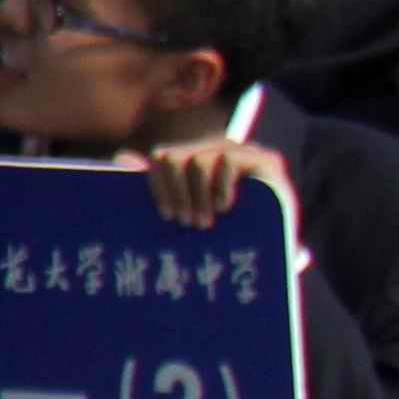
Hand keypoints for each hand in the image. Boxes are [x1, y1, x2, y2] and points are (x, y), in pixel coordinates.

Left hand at [130, 133, 294, 230]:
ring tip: (205, 223)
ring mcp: (243, 152)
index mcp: (199, 158)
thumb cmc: (228, 233)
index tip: (165, 215)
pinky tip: (226, 208)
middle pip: (175, 157)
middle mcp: (218, 150)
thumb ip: (160, 184)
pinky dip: (221, 187)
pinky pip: (227, 161)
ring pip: (198, 161)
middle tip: (185, 223)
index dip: (157, 184)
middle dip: (177, 194)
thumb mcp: (189, 210)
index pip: (163, 156)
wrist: (277, 249)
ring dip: (198, 197)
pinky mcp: (265, 159)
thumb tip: (120, 156)